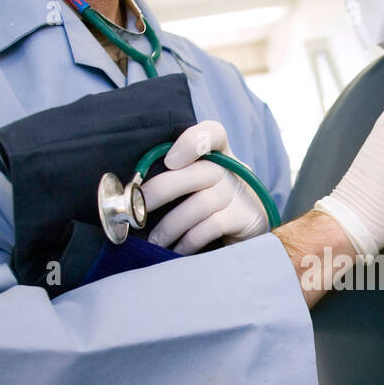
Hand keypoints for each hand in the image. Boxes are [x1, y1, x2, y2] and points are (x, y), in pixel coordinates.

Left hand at [141, 120, 267, 253]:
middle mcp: (232, 170)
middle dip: (160, 191)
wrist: (251, 231)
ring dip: (169, 226)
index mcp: (219, 154)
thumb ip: (176, 177)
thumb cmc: (213, 205)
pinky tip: (176, 251)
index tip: (169, 161)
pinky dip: (188, 241)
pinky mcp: (245, 219)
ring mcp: (240, 194)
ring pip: (199, 204)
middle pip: (197, 172)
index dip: (192, 142)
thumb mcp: (199, 184)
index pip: (213, 133)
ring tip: (153, 241)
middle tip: (135, 210)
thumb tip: (131, 191)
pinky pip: (210, 228)